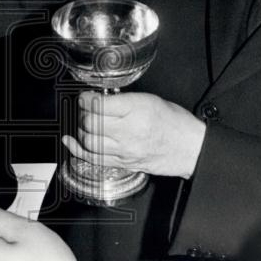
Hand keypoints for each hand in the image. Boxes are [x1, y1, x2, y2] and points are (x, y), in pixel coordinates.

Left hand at [62, 91, 206, 178]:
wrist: (190, 148)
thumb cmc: (174, 122)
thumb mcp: (150, 100)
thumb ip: (124, 100)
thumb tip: (99, 99)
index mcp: (137, 110)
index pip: (99, 104)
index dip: (86, 99)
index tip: (85, 97)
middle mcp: (129, 131)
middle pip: (90, 123)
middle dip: (82, 114)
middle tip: (85, 109)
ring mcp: (125, 150)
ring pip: (89, 141)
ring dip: (81, 130)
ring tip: (84, 123)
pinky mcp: (124, 163)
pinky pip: (94, 159)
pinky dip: (77, 149)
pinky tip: (70, 141)